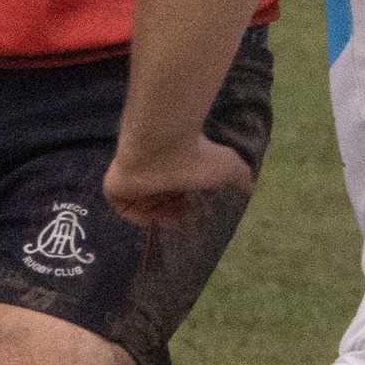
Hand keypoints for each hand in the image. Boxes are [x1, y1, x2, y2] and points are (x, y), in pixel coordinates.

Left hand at [103, 133, 256, 227]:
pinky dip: (134, 216)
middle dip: (171, 212)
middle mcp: (152, 171)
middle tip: (183, 218)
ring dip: (156, 216)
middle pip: (158, 200)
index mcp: (173, 165)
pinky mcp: (113, 185)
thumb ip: (241, 177)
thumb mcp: (229, 167)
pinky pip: (120, 207)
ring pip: (141, 205)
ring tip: (169, 219)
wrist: (162, 145)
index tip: (195, 212)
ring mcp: (131, 178)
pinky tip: (150, 217)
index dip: (184, 205)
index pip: (175, 191)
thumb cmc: (195, 155)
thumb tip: (252, 187)